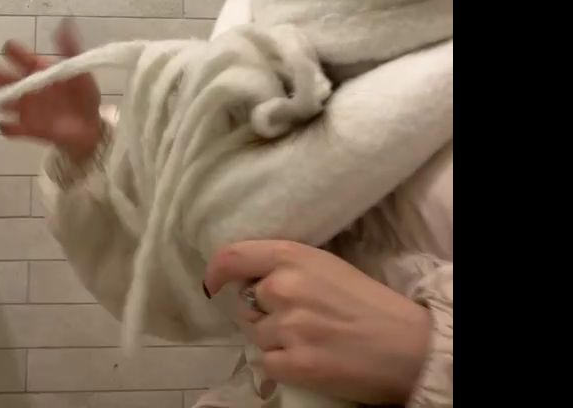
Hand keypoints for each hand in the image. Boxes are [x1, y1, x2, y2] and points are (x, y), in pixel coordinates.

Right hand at [0, 18, 101, 164]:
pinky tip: (16, 125)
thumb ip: (70, 48)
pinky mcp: (25, 128)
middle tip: (3, 79)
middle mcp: (25, 86)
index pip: (14, 53)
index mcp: (36, 68)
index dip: (11, 50)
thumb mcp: (79, 70)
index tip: (17, 54)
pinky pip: (7, 127)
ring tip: (15, 103)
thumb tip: (66, 21)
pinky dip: (8, 126)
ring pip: (0, 101)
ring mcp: (22, 108)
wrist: (89, 127)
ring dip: (4, 101)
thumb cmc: (82, 94)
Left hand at [204, 241, 430, 404]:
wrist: (406, 345)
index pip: (233, 257)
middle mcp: (282, 287)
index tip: (212, 283)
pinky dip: (283, 364)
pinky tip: (310, 359)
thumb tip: (249, 279)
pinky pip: (268, 363)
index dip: (215, 271)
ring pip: (256, 335)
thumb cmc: (367, 300)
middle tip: (299, 318)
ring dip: (275, 339)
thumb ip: (283, 266)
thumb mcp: (323, 264)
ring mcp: (287, 327)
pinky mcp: (294, 364)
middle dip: (264, 312)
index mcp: (290, 255)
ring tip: (311, 339)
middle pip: (246, 303)